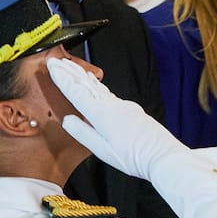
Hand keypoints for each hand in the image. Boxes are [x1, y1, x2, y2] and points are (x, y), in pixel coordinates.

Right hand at [48, 57, 186, 180]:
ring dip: (83, 77)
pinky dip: (98, 87)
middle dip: (70, 72)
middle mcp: (114, 106)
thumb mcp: (102, 150)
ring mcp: (125, 107)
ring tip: (72, 67)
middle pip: (88, 85)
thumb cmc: (134, 157)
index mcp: (103, 114)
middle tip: (56, 60)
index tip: (52, 66)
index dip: (63, 79)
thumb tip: (67, 120)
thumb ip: (83, 133)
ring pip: (99, 88)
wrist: (164, 156)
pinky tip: (95, 85)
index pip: (77, 92)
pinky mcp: (132, 111)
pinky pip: (110, 95)